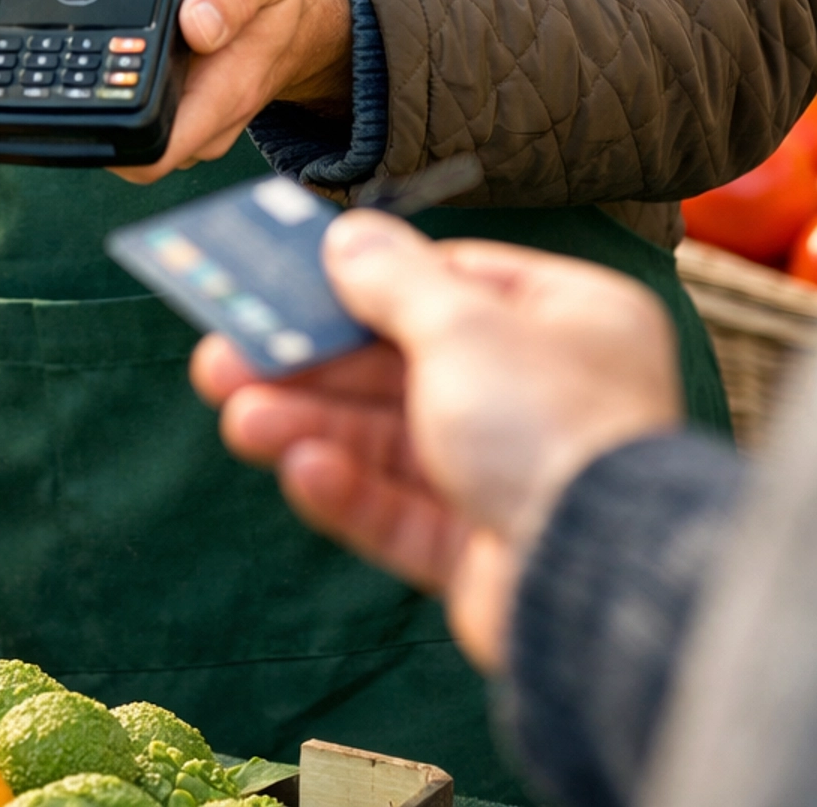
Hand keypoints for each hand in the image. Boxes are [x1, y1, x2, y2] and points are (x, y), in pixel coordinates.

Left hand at [0, 0, 353, 183]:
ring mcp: (159, 104)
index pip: (149, 147)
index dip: (94, 138)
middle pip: (101, 132)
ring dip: (31, 69)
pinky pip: (91, 81)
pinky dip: (50, 49)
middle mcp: (182, 115)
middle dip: (34, 94)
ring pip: (88, 106)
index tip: (42, 92)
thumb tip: (195, 27)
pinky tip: (8, 14)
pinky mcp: (140, 84)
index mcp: (217, 96)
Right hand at [190, 213, 682, 671]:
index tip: (290, 282)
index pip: (452, 283)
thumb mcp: (461, 326)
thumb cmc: (555, 432)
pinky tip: (302, 473)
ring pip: (393, 441)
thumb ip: (392, 281)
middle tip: (226, 357)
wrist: (601, 590)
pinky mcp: (485, 551)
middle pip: (405, 367)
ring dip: (314, 427)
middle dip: (315, 365)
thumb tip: (349, 238)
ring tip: (241, 420)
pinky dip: (349, 492)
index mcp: (567, 320)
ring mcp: (514, 475)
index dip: (364, 283)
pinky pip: (404, 513)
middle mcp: (546, 393)